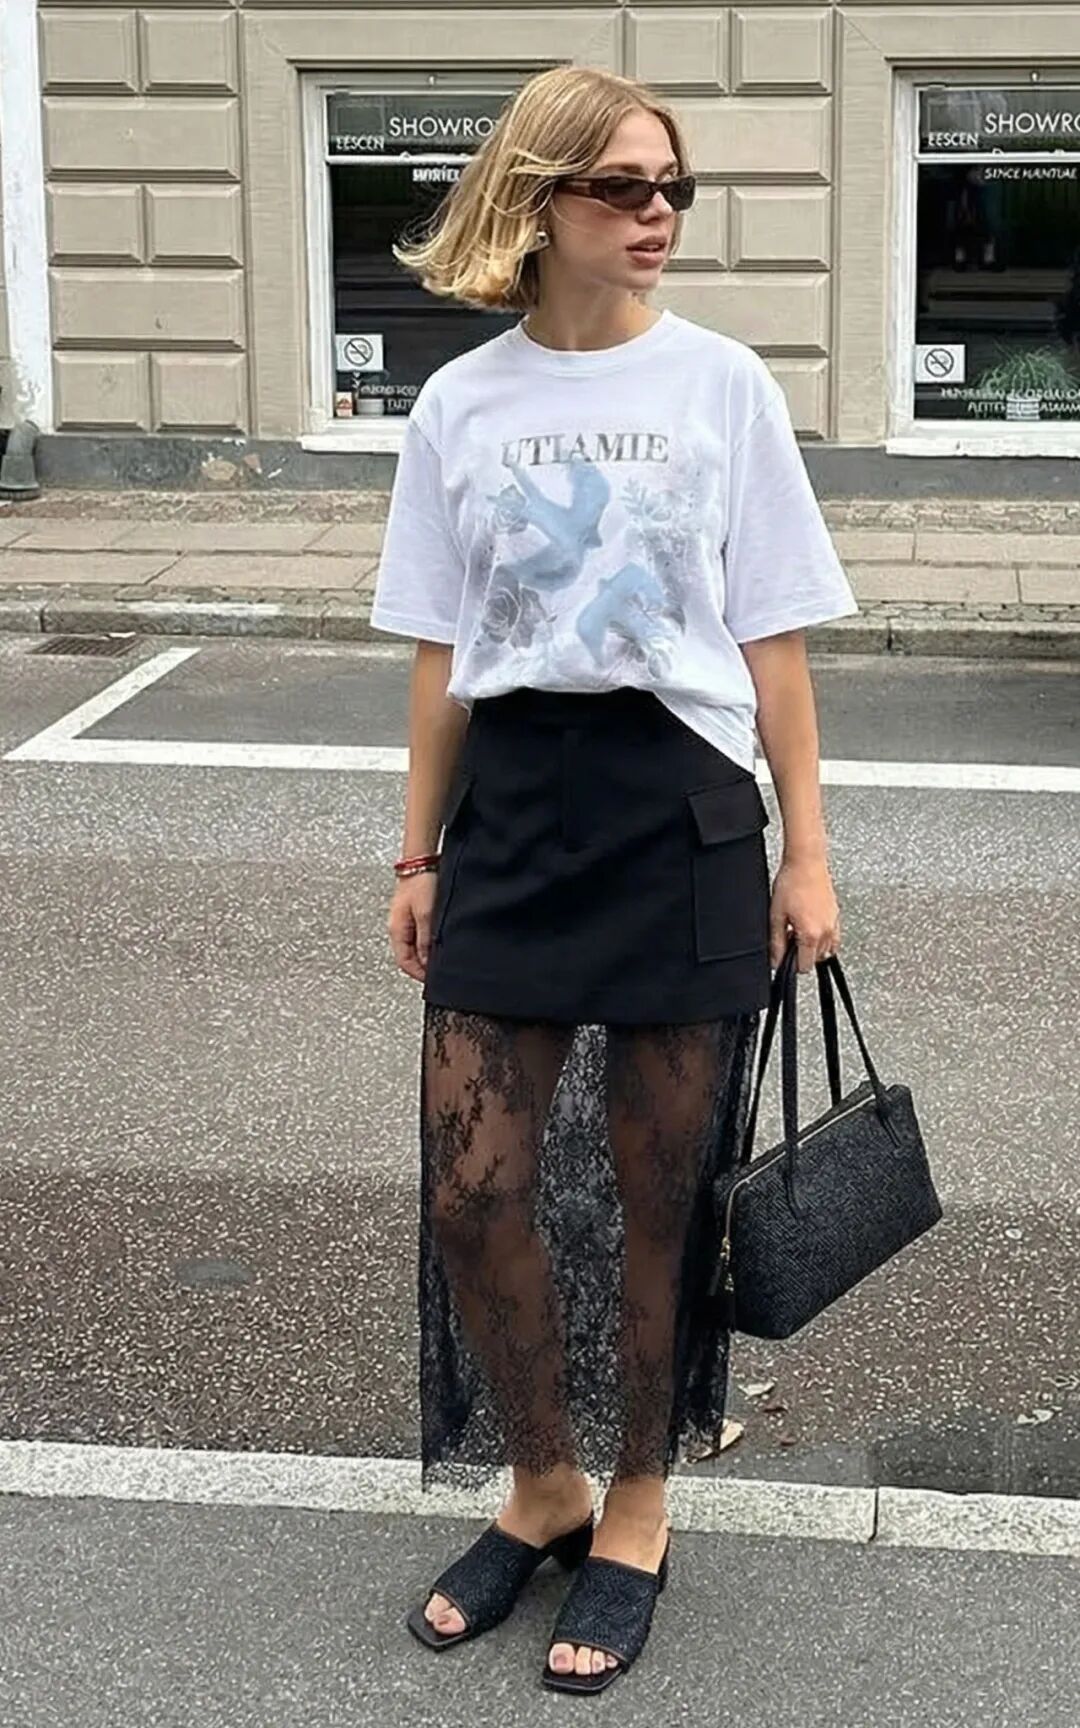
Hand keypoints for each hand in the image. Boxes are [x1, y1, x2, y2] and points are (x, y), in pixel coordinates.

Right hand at [388, 871, 438, 980]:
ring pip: (414, 947)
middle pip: (408, 956)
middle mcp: (398, 927)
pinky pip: (419, 936)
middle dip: (423, 966)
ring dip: (426, 955)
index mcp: (397, 930)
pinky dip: (428, 943)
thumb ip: (426, 940)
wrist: (421, 860)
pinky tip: (438, 943)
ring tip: (440, 959)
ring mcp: (405, 920)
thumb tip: (428, 962)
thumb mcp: (426, 915)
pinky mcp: (413, 913)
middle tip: (439, 973)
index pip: (404, 962)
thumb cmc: (421, 883)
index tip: (434, 981)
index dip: (419, 975)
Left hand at [769, 855, 839, 971]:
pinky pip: (833, 937)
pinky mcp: (836, 915)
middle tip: (789, 936)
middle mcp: (826, 931)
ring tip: (798, 929)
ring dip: (812, 946)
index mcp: (811, 935)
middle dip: (801, 953)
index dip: (790, 964)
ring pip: (826, 950)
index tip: (783, 954)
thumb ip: (776, 942)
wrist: (806, 861)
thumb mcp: (776, 915)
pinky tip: (810, 925)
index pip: (804, 966)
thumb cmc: (792, 882)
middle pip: (815, 959)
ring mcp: (834, 923)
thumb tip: (775, 960)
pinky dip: (823, 938)